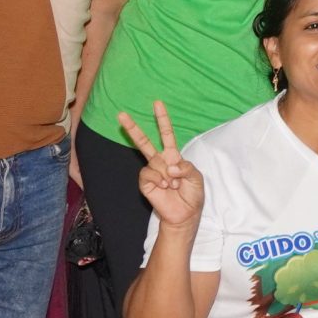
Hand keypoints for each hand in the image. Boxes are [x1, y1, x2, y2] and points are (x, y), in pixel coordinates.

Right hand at [118, 100, 204, 229]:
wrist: (185, 214)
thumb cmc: (192, 194)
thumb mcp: (196, 177)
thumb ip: (186, 167)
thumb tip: (170, 165)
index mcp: (173, 156)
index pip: (166, 134)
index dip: (162, 119)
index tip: (157, 103)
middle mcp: (160, 161)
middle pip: (144, 142)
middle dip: (132, 128)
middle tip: (121, 114)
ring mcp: (151, 171)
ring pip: (153, 162)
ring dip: (166, 175)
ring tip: (173, 185)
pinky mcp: (145, 183)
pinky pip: (148, 174)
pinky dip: (158, 180)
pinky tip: (164, 187)